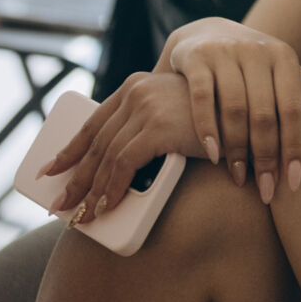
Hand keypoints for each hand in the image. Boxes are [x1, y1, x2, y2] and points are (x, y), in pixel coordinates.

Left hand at [40, 72, 208, 223]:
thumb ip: (150, 127)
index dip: (70, 149)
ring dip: (91, 191)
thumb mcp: (174, 118)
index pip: (94, 122)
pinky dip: (111, 188)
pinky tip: (105, 206)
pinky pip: (123, 164)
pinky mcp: (158, 126)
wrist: (249, 117)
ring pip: (106, 156)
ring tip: (81, 216)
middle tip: (60, 205)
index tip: (50, 171)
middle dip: (74, 178)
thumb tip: (119, 165)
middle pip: (96, 142)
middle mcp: (137, 90)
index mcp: (137, 85)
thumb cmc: (215, 123)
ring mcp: (147, 106)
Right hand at [163, 18, 300, 203]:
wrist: (206, 35)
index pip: (294, 110)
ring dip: (237, 149)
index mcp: (285, 57)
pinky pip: (202, 98)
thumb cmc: (256, 68)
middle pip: (264, 113)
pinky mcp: (197, 58)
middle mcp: (257, 51)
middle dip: (266, 157)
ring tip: (238, 178)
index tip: (294, 184)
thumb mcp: (288, 79)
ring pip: (234, 108)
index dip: (295, 149)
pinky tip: (213, 155)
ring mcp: (225, 52)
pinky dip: (207, 128)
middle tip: (266, 191)